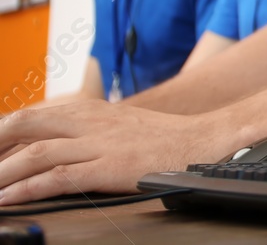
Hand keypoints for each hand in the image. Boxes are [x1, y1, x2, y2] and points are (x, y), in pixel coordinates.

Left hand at [0, 101, 235, 202]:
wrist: (202, 140)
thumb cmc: (160, 139)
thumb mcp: (115, 127)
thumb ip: (82, 134)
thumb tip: (44, 152)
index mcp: (87, 110)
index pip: (29, 117)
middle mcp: (89, 121)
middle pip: (24, 125)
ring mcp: (99, 143)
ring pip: (36, 154)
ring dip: (3, 174)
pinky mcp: (110, 166)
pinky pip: (59, 177)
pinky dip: (29, 189)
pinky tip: (10, 200)